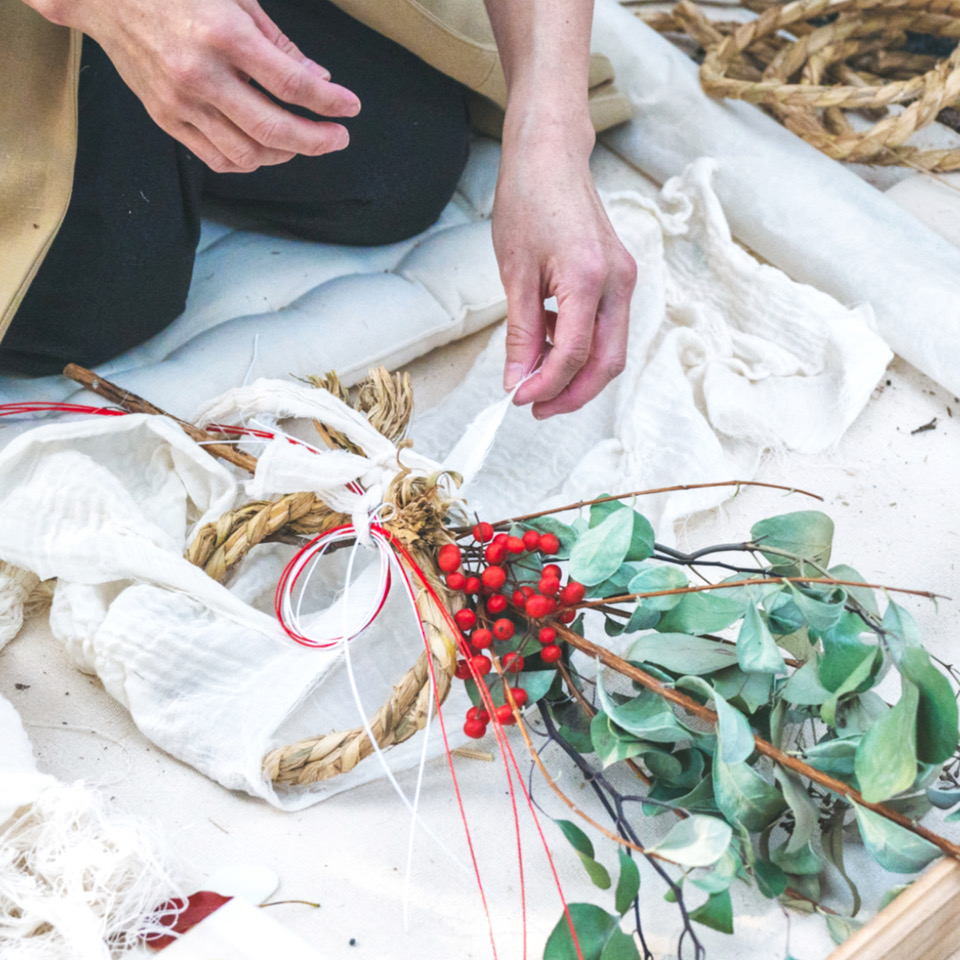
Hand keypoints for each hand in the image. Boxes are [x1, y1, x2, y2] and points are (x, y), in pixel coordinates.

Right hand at [31, 0, 359, 172]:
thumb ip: (278, 43)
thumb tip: (319, 79)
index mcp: (224, 35)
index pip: (291, 83)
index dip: (328, 102)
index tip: (350, 108)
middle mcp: (201, 74)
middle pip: (273, 129)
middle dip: (316, 140)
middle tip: (339, 138)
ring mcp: (181, 102)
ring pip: (248, 153)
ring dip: (285, 154)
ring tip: (301, 141)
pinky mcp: (166, 119)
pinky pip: (217, 159)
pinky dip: (249, 161)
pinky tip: (265, 148)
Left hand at [492, 124, 636, 418]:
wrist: (550, 156)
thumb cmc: (528, 201)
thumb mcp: (515, 274)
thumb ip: (521, 333)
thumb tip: (517, 380)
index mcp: (590, 278)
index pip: (575, 353)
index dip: (546, 385)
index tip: (518, 399)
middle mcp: (619, 282)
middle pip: (607, 363)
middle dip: (572, 393)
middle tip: (535, 407)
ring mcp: (624, 279)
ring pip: (610, 349)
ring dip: (576, 373)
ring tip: (534, 376)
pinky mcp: (619, 277)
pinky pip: (606, 327)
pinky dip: (580, 346)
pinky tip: (548, 342)